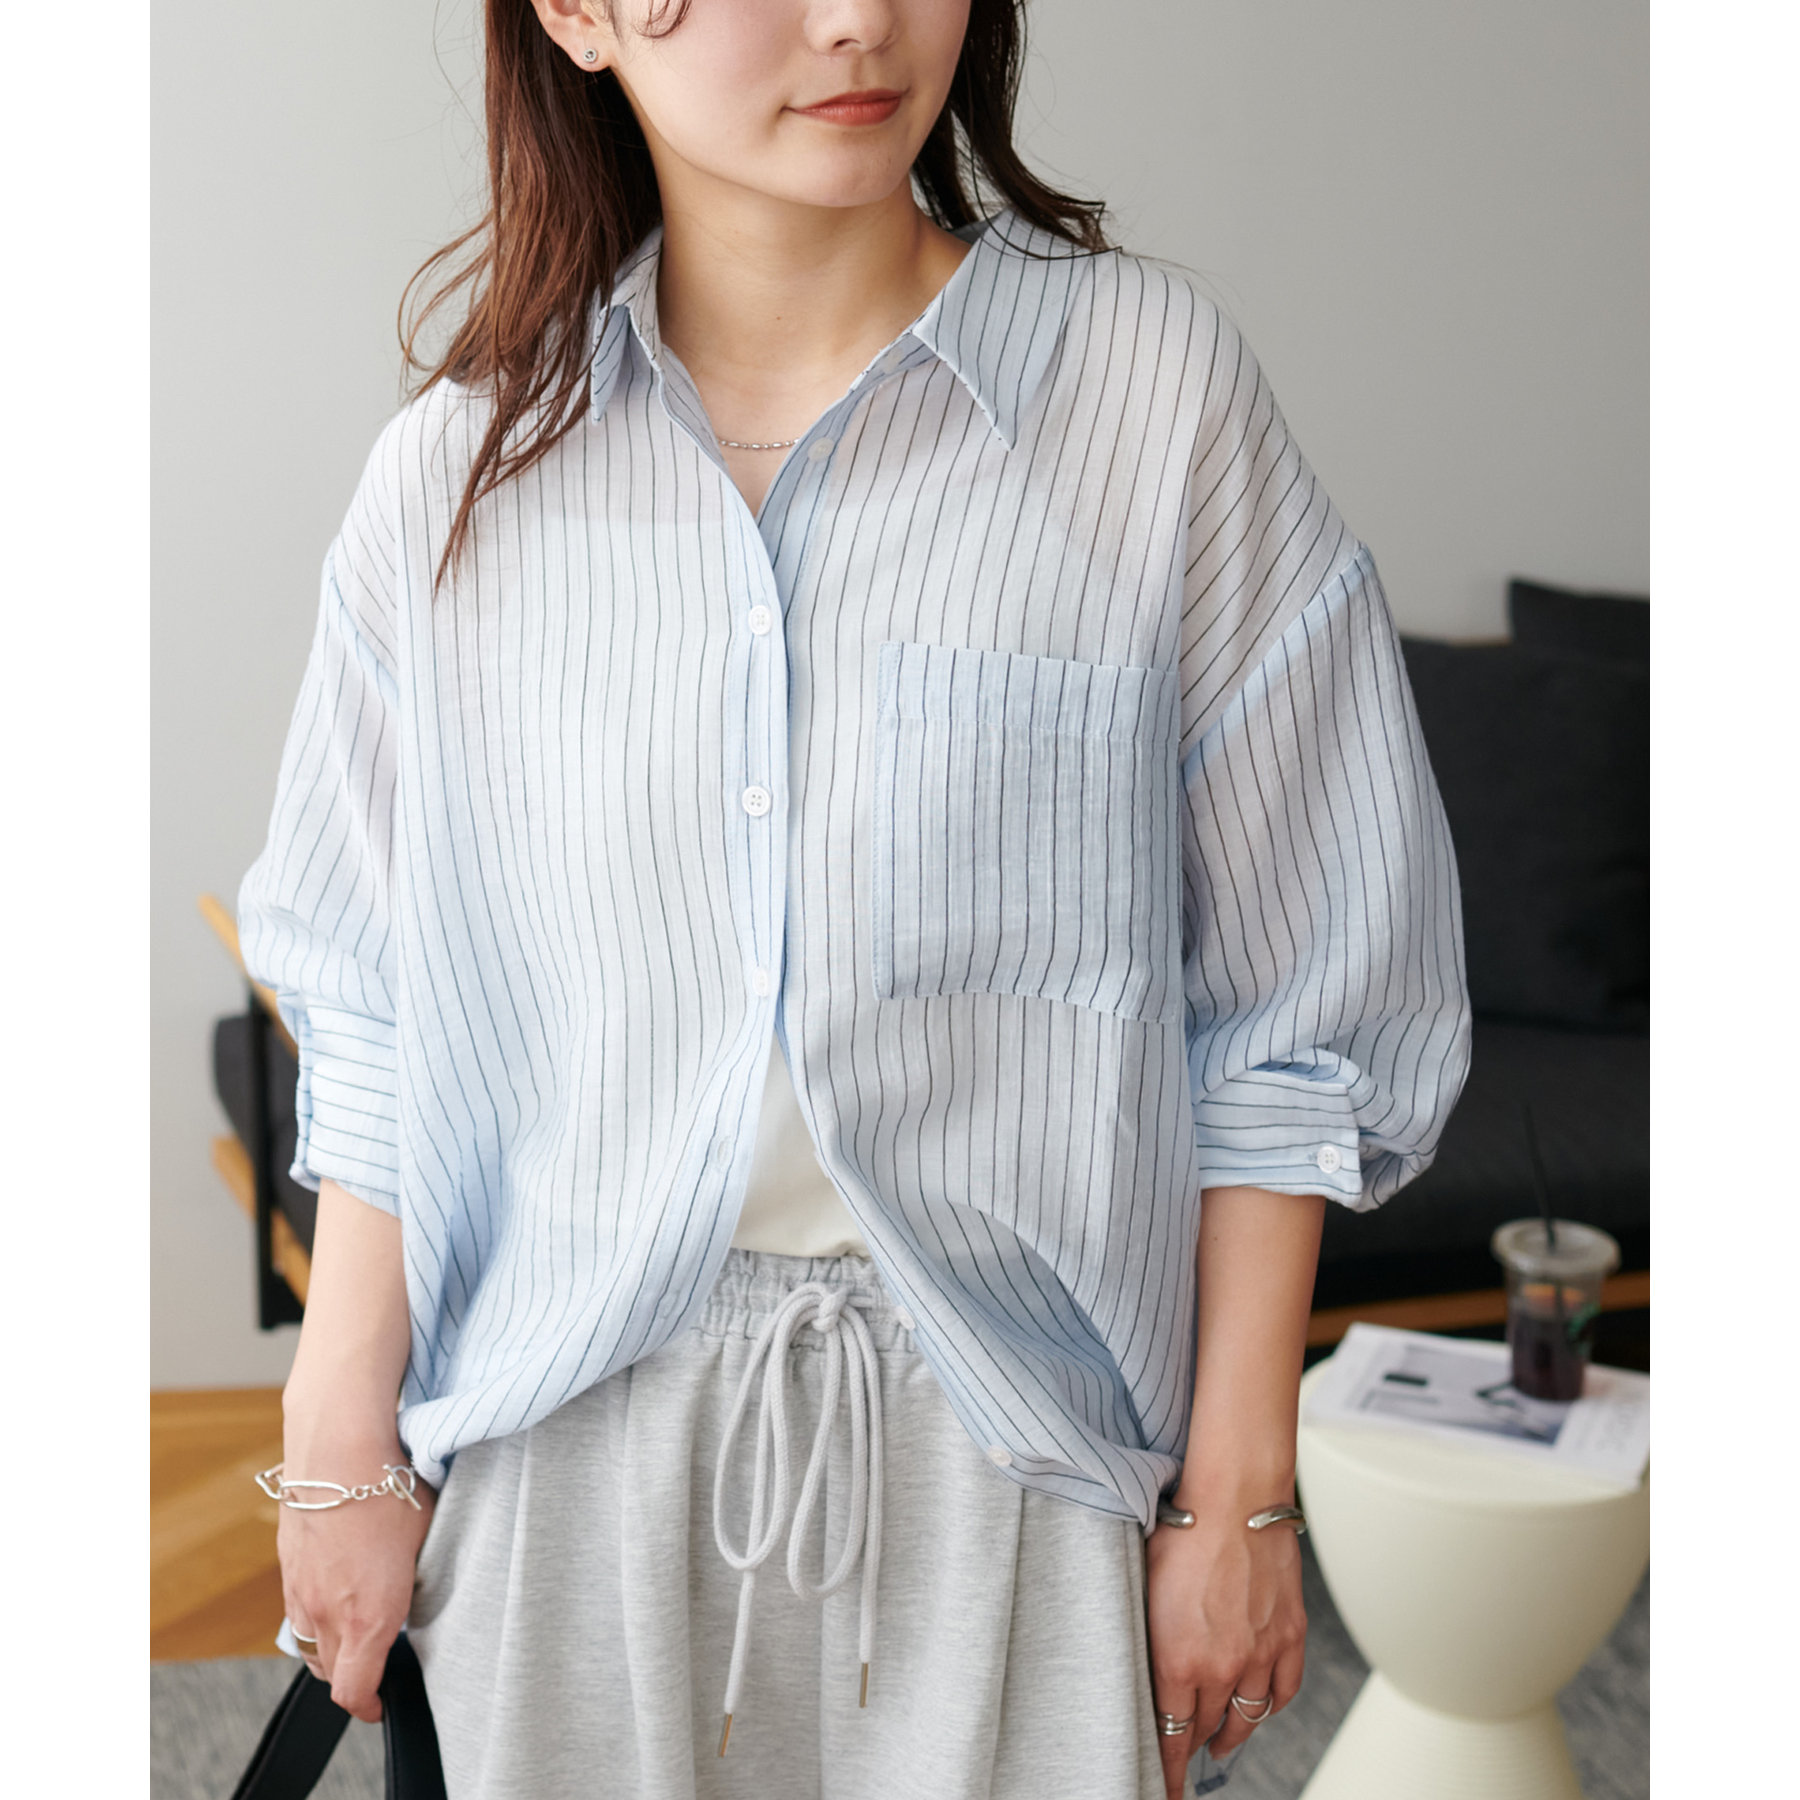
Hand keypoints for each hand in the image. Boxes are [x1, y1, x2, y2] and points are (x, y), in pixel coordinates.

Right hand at [277, 1423, 435, 1722]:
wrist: (338, 1449)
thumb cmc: (390, 1488)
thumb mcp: (425, 1540)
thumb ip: (415, 1582)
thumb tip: (416, 1593)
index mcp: (369, 1616)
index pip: (355, 1690)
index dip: (369, 1706)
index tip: (382, 1704)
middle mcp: (328, 1613)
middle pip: (332, 1673)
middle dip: (354, 1677)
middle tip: (378, 1664)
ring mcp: (301, 1592)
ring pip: (310, 1644)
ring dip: (331, 1648)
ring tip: (357, 1630)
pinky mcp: (288, 1568)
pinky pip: (298, 1611)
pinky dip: (315, 1615)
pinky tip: (338, 1588)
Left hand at [1144, 1490, 1305, 1799]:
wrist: (1234, 1498)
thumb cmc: (1183, 1531)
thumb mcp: (1144, 1588)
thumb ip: (1149, 1637)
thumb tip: (1147, 1667)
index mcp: (1178, 1659)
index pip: (1170, 1734)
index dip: (1166, 1767)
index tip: (1164, 1787)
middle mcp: (1222, 1667)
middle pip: (1205, 1726)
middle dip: (1192, 1744)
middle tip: (1184, 1754)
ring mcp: (1261, 1655)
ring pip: (1247, 1717)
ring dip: (1231, 1732)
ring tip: (1219, 1738)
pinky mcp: (1289, 1636)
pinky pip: (1283, 1691)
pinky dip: (1270, 1706)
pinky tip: (1258, 1708)